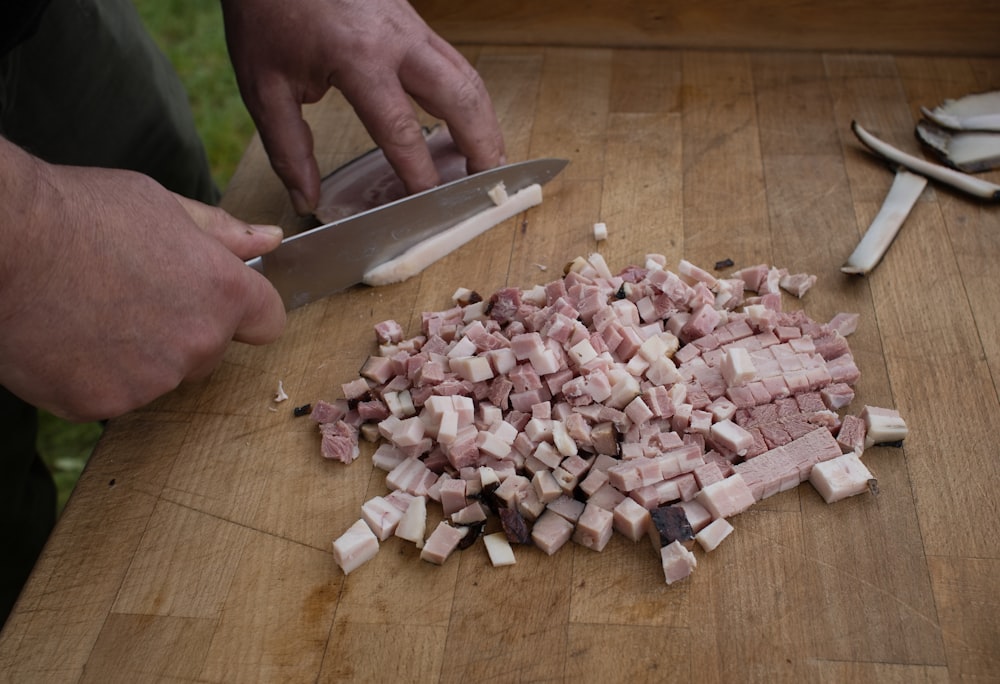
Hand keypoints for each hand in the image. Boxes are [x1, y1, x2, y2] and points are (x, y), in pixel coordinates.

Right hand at [0, 142, 285, 420]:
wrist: (0, 243)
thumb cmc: (77, 214)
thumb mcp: (161, 206)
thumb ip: (222, 233)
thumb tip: (269, 240)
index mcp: (222, 293)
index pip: (267, 322)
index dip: (245, 311)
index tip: (220, 302)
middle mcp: (197, 343)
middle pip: (210, 352)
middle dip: (184, 330)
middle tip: (131, 293)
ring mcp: (150, 380)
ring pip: (160, 376)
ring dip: (137, 355)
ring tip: (90, 309)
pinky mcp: (101, 403)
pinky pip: (111, 394)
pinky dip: (91, 375)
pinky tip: (65, 337)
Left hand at [221, 0, 505, 214]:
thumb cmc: (266, 11)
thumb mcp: (264, 85)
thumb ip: (287, 149)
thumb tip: (305, 199)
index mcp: (359, 58)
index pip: (402, 131)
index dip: (419, 175)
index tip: (427, 207)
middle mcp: (398, 40)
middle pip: (461, 98)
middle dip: (481, 145)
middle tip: (489, 183)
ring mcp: (412, 26)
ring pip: (467, 77)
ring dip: (485, 121)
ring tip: (490, 160)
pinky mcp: (413, 20)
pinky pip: (454, 63)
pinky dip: (469, 98)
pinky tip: (468, 123)